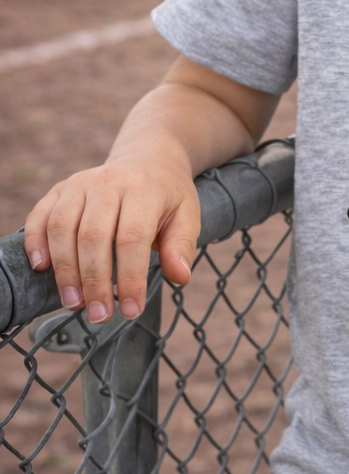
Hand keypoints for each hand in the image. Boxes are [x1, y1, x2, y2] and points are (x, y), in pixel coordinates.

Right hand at [23, 154, 199, 324]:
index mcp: (144, 190)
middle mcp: (108, 182)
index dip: (130, 278)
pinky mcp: (60, 188)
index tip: (131, 311)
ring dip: (64, 269)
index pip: (132, 238)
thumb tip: (180, 277)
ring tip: (74, 302)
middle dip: (94, 281)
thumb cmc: (168, 196)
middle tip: (99, 315)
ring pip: (62, 228)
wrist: (148, 158)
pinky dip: (35, 241)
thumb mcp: (187, 216)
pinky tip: (41, 268)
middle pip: (93, 236)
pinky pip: (40, 215)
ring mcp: (80, 183)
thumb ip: (182, 246)